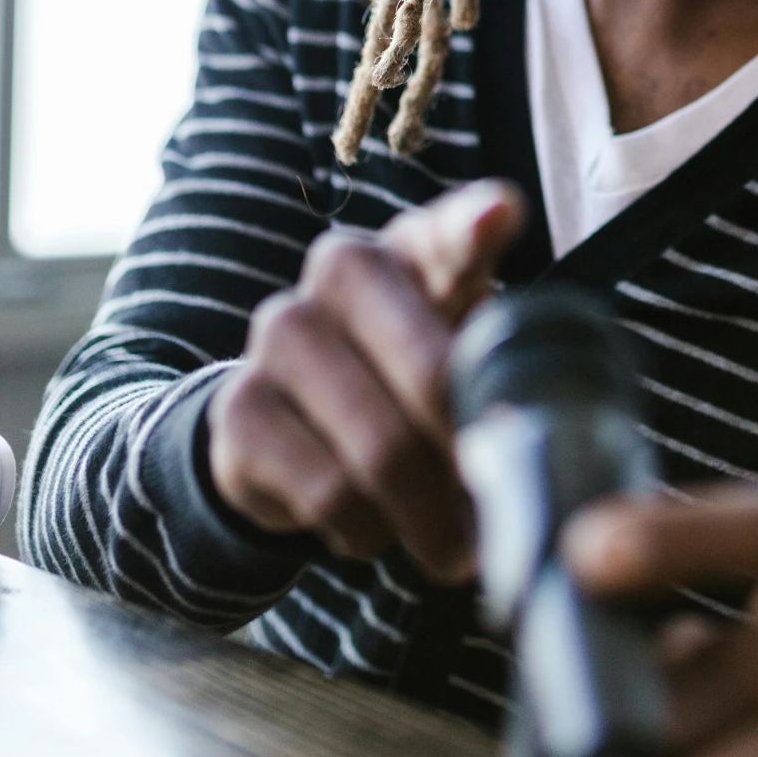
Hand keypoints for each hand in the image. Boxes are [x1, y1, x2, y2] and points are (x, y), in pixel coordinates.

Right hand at [206, 179, 524, 578]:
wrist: (296, 423)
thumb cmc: (411, 377)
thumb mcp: (467, 350)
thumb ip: (503, 346)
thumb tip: (517, 343)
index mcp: (416, 248)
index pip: (451, 232)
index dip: (474, 228)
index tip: (500, 216)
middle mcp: (342, 268)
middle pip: (432, 379)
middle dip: (473, 463)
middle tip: (500, 518)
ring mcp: (282, 332)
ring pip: (381, 451)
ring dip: (426, 517)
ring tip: (447, 540)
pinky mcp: (240, 406)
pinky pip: (329, 494)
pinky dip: (367, 530)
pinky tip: (373, 525)